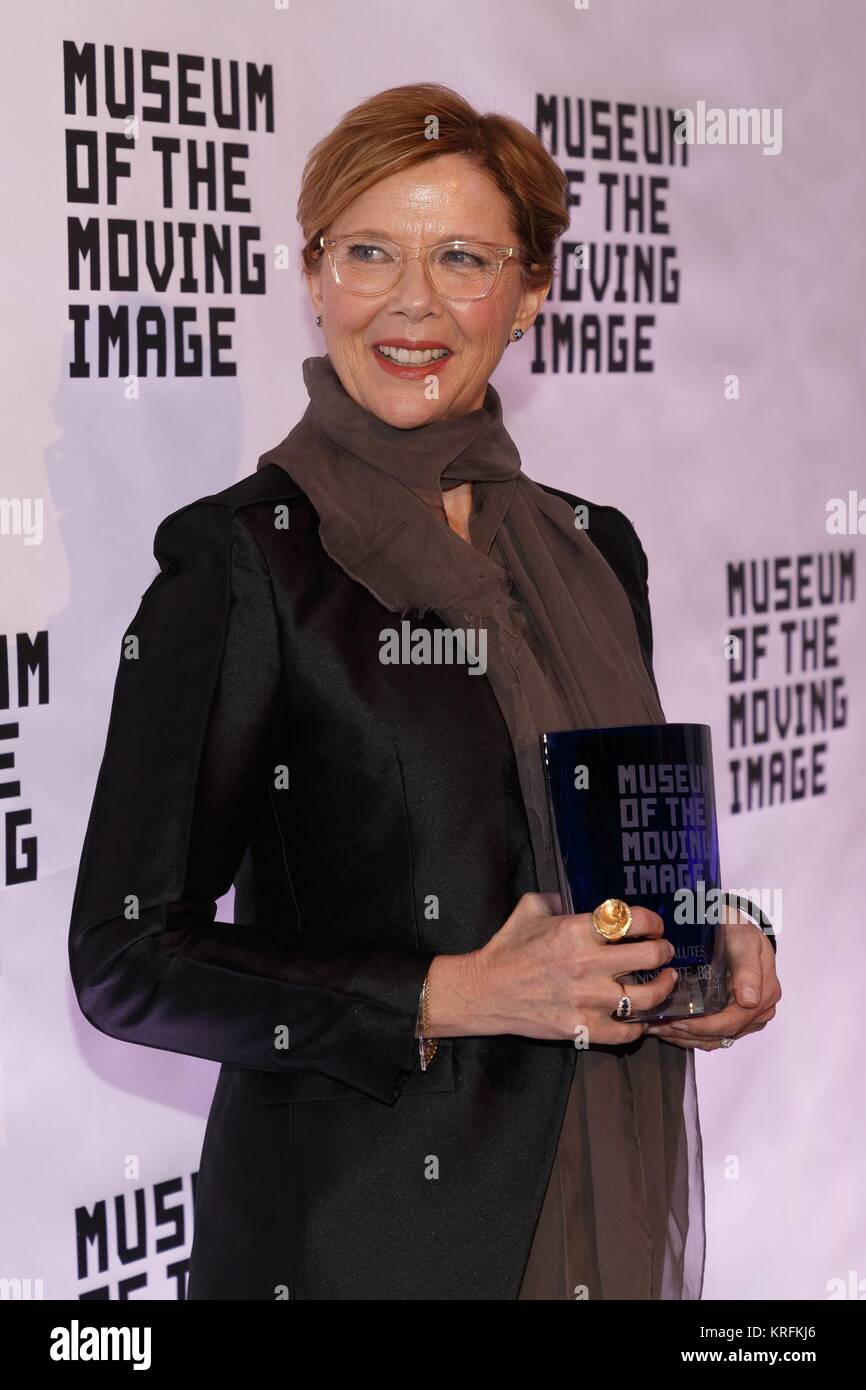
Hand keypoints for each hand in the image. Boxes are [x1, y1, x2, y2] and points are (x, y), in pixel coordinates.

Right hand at [441, 891, 678, 1045]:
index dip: (652, 921)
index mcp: (577, 930)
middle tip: (663, 951)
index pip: (633, 919)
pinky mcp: (583, 1027)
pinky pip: (627, 1033)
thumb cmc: (507, 948)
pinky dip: (639, 1026)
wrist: (486, 991)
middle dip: (664, 951)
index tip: (654, 926)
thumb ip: (557, 898)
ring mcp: (588, 999)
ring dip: (663, 987)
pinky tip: (640, 1018)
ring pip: (647, 996)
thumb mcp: (530, 909)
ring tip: (665, 980)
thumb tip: (575, 898)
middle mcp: (588, 964)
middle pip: (650, 956)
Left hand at [646, 908, 780, 1050]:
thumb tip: (749, 1001)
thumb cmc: (738, 930)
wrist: (734, 925)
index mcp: (764, 995)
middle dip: (689, 1033)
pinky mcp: (733, 1017)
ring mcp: (746, 1016)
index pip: (732, 1022)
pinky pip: (712, 1035)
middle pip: (722, 1034)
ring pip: (715, 1038)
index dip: (704, 1027)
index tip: (678, 1022)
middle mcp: (758, 1011)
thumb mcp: (744, 941)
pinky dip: (690, 1035)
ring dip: (686, 1037)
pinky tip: (669, 1029)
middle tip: (658, 1026)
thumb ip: (748, 969)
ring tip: (658, 1028)